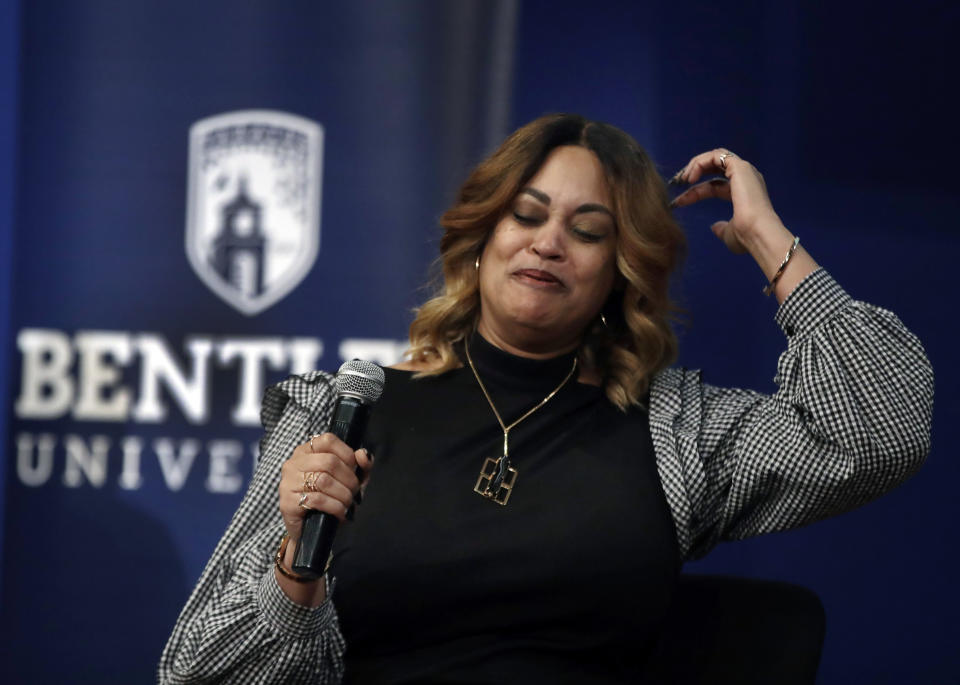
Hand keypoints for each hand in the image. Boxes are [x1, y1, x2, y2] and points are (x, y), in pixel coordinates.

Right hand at [278, 433, 373, 543]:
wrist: (312, 530)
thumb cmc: (331, 499)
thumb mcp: (350, 479)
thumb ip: (360, 465)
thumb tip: (363, 454)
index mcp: (307, 451)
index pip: (328, 440)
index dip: (347, 454)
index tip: (354, 470)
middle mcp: (294, 463)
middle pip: (329, 461)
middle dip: (348, 479)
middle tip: (354, 492)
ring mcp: (288, 482)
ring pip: (323, 481)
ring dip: (343, 494)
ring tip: (348, 503)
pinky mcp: (287, 502)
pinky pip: (316, 500)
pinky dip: (335, 507)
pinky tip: (340, 512)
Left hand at [669, 148, 783, 253]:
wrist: (758, 233)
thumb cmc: (746, 236)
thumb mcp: (729, 233)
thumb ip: (722, 229)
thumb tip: (714, 227)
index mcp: (743, 192)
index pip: (713, 186)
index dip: (695, 192)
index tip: (678, 202)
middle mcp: (745, 178)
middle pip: (714, 166)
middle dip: (694, 172)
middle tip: (678, 182)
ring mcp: (744, 171)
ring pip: (715, 156)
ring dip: (695, 165)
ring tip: (682, 179)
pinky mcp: (740, 167)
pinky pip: (716, 156)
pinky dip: (700, 163)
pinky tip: (690, 178)